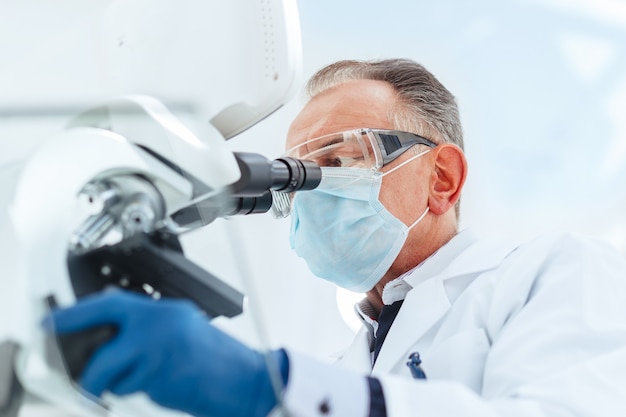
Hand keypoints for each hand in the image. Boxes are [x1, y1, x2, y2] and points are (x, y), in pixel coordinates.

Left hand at [44, 290, 286, 416]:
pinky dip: (132, 390)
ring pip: (107, 365)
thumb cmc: (218, 362)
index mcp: (166, 311)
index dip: (76, 312)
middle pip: (100, 327)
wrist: (247, 381)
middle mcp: (159, 322)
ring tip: (139, 380)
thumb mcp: (183, 332)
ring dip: (110, 380)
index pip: (111, 302)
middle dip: (79, 346)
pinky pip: (125, 385)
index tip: (52, 322)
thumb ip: (149, 329)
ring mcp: (157, 347)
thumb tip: (109, 339)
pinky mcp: (157, 373)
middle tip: (69, 361)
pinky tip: (158, 386)